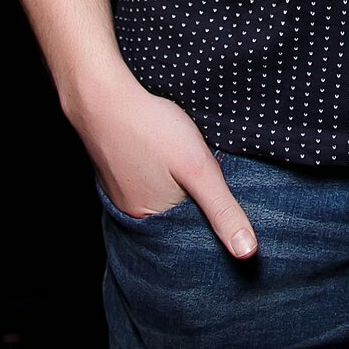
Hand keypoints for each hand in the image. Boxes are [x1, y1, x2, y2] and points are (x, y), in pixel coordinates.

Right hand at [68, 65, 258, 258]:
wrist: (102, 95)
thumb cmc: (151, 128)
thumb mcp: (198, 168)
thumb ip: (222, 208)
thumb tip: (247, 252)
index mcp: (151, 221)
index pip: (192, 230)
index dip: (211, 210)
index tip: (222, 189)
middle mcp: (130, 213)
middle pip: (175, 212)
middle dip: (192, 196)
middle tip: (201, 166)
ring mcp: (117, 192)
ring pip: (159, 194)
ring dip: (174, 182)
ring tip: (181, 158)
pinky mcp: (112, 171)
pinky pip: (142, 180)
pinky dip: (156, 170)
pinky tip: (160, 151)